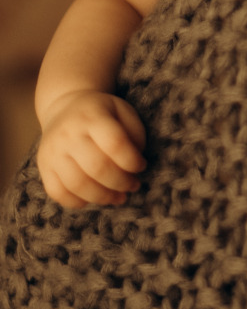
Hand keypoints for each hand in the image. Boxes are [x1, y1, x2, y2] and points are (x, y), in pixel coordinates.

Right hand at [37, 90, 146, 207]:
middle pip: (97, 167)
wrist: (65, 107)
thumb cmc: (101, 113)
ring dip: (103, 197)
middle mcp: (69, 133)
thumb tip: (136, 163)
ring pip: (78, 184)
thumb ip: (134, 133)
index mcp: (92, 116)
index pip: (115, 143)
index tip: (141, 166)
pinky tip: (94, 198)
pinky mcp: (43, 167)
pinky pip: (58, 193)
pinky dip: (78, 202)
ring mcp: (53, 151)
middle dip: (121, 182)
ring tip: (118, 197)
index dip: (132, 161)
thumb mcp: (122, 110)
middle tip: (133, 185)